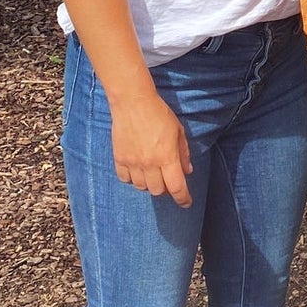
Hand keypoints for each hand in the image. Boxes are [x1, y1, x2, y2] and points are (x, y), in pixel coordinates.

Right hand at [110, 91, 194, 206]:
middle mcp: (149, 163)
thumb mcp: (178, 131)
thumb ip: (183, 153)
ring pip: (141, 187)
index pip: (176, 187)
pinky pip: (125, 179)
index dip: (183, 198)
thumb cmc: (159, 114)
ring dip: (149, 184)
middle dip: (165, 188)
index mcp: (167, 157)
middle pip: (158, 190)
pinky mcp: (119, 158)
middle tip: (167, 179)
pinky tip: (136, 170)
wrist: (133, 103)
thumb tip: (187, 171)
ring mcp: (132, 162)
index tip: (186, 203)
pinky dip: (132, 178)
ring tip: (152, 173)